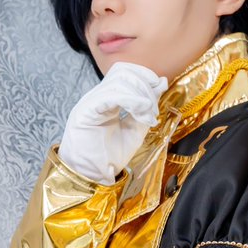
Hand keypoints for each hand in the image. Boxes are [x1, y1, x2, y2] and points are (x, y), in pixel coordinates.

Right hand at [57, 63, 167, 183]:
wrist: (91, 176)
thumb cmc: (110, 156)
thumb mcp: (136, 129)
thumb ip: (147, 108)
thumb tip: (161, 83)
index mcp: (107, 98)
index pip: (125, 71)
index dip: (146, 75)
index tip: (160, 89)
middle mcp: (97, 96)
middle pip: (124, 72)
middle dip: (145, 86)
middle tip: (153, 111)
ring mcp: (90, 102)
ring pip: (119, 82)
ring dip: (141, 96)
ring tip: (148, 116)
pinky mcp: (85, 112)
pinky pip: (111, 96)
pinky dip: (132, 101)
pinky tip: (141, 115)